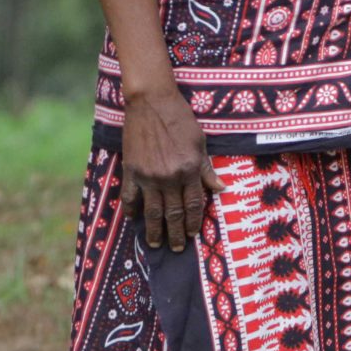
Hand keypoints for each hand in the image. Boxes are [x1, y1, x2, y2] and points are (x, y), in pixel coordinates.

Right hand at [120, 82, 217, 252]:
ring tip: (155, 244)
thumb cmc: (180, 119)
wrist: (151, 102)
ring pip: (152, 211)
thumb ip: (207, 169)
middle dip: (176, 233)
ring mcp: (148, 175)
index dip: (195, 222)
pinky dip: (131, 210)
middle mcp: (170, 176)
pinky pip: (129, 196)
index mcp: (190, 170)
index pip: (195, 204)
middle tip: (178, 248)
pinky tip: (133, 219)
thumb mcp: (201, 143)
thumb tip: (221, 189)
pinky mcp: (131, 170)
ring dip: (154, 230)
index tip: (194, 234)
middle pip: (173, 212)